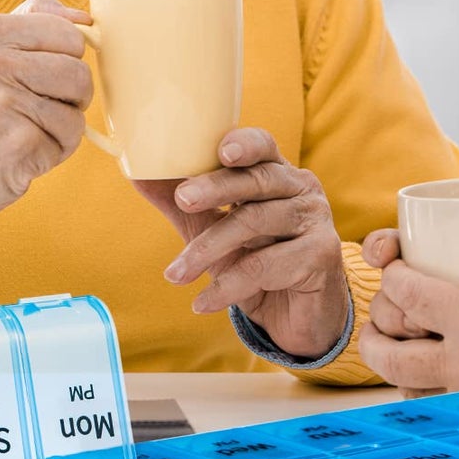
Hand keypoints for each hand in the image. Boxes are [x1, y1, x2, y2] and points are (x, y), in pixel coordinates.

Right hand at [0, 0, 92, 234]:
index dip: (68, 56)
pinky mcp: (19, 142)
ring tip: (30, 126)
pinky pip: (69, 138)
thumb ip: (36, 20)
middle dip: (72, 93)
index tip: (42, 70)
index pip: (69, 33)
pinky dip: (56, 148)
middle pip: (79, 72)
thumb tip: (84, 18)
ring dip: (65, 123)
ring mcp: (4, 103)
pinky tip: (25, 149)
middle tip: (39, 104)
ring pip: (78, 107)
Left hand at [147, 127, 349, 361]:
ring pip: (256, 222)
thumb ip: (183, 203)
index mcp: (277, 173)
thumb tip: (136, 173)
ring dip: (209, 249)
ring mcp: (315, 219)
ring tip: (175, 274)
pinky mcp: (322, 254)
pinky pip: (267, 266)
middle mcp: (302, 189)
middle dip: (217, 187)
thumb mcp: (214, 230)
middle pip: (258, 179)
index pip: (263, 146)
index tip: (220, 150)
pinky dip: (229, 286)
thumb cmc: (258, 261)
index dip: (244, 143)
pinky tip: (202, 302)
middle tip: (183, 199)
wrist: (297, 315)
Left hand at [359, 177, 458, 407]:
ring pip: (407, 390)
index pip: (410, 295)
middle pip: (391, 355)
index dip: (392, 277)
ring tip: (400, 352)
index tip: (393, 267)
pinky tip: (431, 387)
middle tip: (378, 322)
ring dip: (397, 371)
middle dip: (375, 335)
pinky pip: (435, 414)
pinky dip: (424, 399)